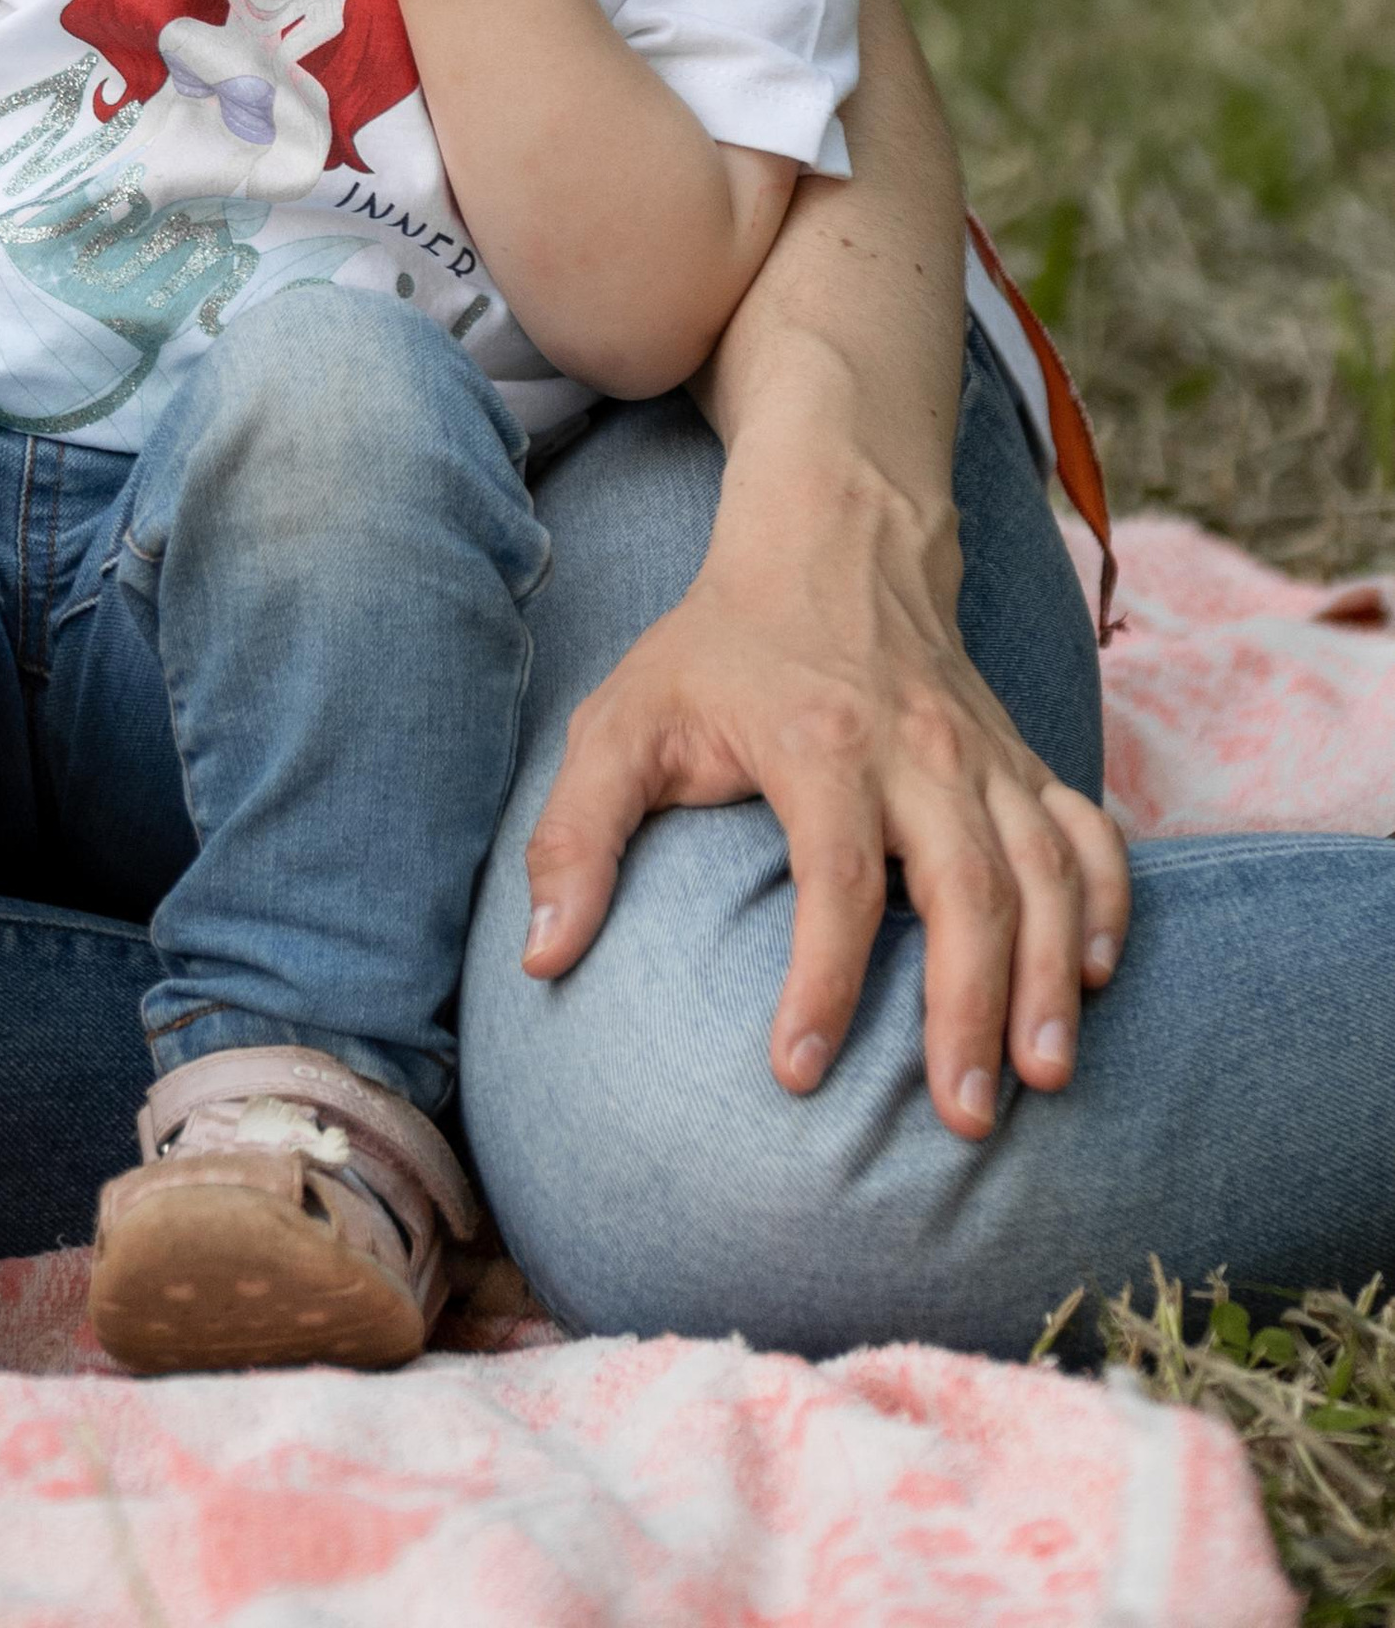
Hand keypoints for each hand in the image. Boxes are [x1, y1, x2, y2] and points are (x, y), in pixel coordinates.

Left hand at [519, 467, 1131, 1139]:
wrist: (831, 536)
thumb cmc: (717, 645)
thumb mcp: (622, 718)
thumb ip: (575, 833)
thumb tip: (543, 955)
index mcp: (819, 742)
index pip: (834, 879)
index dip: (820, 980)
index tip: (797, 1073)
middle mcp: (920, 749)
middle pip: (967, 888)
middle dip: (972, 1007)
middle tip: (962, 1118)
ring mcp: (985, 754)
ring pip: (1046, 871)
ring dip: (1054, 977)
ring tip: (1044, 1077)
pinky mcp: (1023, 757)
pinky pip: (1092, 833)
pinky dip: (1111, 905)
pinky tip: (1100, 980)